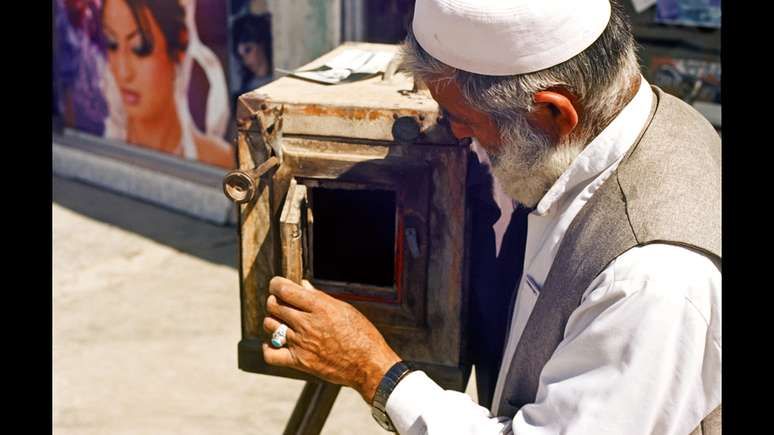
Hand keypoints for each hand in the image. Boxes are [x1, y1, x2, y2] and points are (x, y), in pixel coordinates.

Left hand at [262, 276, 401, 402]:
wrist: (368, 364)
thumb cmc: (361, 334)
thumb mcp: (344, 309)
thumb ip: (320, 297)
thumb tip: (302, 285)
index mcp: (320, 307)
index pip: (285, 290)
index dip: (276, 284)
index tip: (278, 284)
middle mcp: (307, 324)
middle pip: (274, 305)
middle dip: (274, 300)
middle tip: (281, 302)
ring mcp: (301, 343)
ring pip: (270, 325)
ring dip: (273, 320)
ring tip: (283, 322)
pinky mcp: (299, 361)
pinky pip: (271, 354)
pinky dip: (268, 347)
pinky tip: (276, 342)